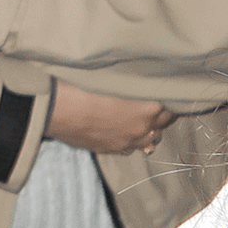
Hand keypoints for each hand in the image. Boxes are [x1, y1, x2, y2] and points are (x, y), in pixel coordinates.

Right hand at [49, 81, 174, 155]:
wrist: (54, 109)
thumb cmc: (80, 86)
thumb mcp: (112, 77)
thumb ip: (134, 81)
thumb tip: (144, 77)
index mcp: (149, 108)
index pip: (174, 105)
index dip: (170, 96)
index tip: (167, 88)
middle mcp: (143, 129)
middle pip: (165, 123)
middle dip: (163, 113)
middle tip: (155, 100)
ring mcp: (127, 142)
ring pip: (151, 139)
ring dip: (149, 128)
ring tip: (141, 117)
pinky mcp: (111, 150)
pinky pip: (131, 147)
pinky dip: (132, 139)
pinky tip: (123, 129)